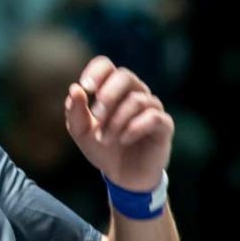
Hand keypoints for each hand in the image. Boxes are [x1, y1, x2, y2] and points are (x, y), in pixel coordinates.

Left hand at [64, 56, 173, 190]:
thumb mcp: (81, 132)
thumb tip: (75, 89)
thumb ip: (75, 112)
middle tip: (96, 115)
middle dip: (108, 95)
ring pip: (137, 100)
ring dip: (116, 120)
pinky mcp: (164, 125)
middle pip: (125, 76)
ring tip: (105, 139)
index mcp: (112, 89)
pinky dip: (134, 128)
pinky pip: (153, 117)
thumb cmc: (102, 147)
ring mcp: (152, 107)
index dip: (96, 72)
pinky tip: (123, 140)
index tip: (86, 87)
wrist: (122, 175)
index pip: (106, 65)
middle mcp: (135, 92)